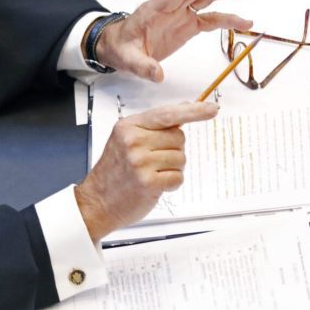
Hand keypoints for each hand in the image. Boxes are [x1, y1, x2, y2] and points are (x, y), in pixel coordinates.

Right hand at [75, 102, 218, 240]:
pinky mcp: (148, 182)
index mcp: (128, 126)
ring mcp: (140, 162)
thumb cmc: (115, 172)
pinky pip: (178, 177)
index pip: (167, 114)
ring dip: (172, 169)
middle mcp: (133, 141)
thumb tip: (184, 108)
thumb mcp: (126, 140)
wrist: (97, 202)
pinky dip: (171, 183)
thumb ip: (153, 126)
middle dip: (174, 150)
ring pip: (181, 158)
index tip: (212, 109)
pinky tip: (155, 185)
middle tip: (154, 161)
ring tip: (152, 174)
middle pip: (178, 137)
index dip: (193, 111)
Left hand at [95, 0, 251, 81]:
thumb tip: (158, 74)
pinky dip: (226, 20)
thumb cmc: (121, 47)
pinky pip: (209, 20)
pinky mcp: (187, 26)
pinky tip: (242, 22)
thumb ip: (143, 66)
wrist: (118, 48)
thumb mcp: (128, 58)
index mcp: (156, 8)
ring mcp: (180, 14)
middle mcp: (171, 7)